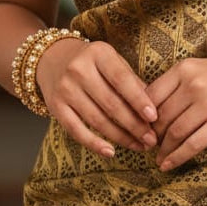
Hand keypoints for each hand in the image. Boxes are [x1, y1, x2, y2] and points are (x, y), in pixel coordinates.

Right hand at [37, 38, 157, 157]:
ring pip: (96, 119)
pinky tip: (111, 152)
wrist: (52, 58)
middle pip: (111, 103)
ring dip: (120, 137)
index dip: (139, 100)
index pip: (122, 79)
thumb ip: (132, 81)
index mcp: (98, 53)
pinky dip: (94, 144)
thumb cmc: (92, 62)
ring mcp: (65, 89)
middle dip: (134, 125)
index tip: (154, 117)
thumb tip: (154, 108)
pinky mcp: (55, 106)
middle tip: (151, 139)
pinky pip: (76, 130)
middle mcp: (79, 70)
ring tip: (139, 146)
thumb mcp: (112, 61)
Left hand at [148, 56, 206, 170]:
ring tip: (158, 157)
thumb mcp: (199, 70)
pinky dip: (177, 157)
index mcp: (184, 69)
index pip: (151, 95)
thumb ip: (175, 84)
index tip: (139, 128)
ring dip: (163, 149)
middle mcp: (194, 84)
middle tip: (148, 146)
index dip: (141, 116)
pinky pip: (192, 145)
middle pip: (161, 116)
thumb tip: (147, 111)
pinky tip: (168, 165)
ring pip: (174, 132)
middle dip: (152, 135)